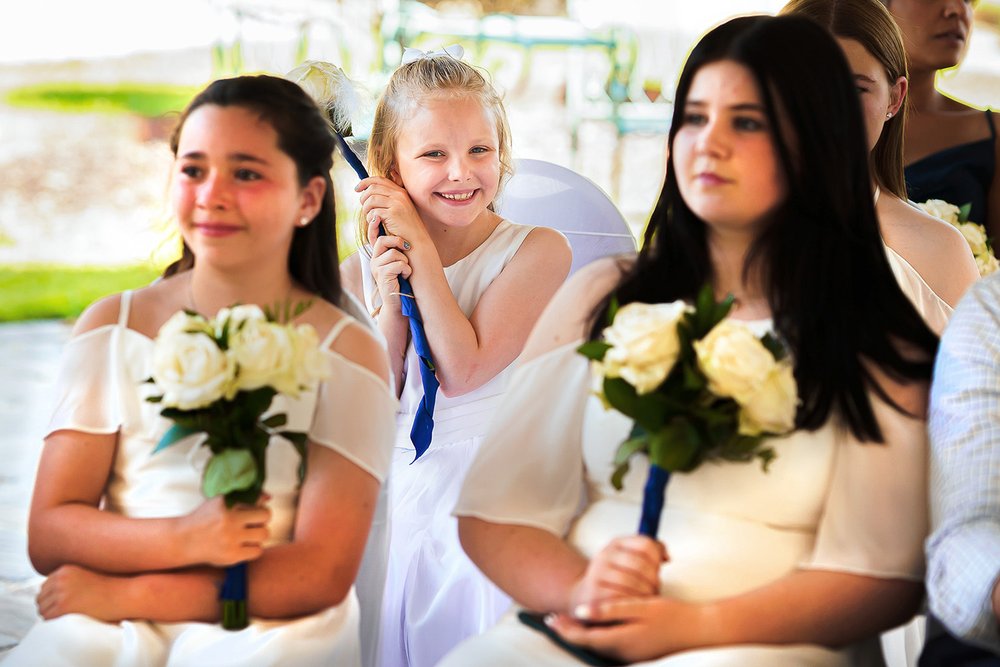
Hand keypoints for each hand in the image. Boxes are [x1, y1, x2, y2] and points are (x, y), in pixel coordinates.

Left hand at [36, 564, 129, 621]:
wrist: (123, 594)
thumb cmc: (110, 587)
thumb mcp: (88, 576)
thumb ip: (71, 580)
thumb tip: (56, 594)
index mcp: (66, 569)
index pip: (46, 585)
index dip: (52, 596)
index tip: (63, 603)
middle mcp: (60, 579)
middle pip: (41, 596)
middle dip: (49, 605)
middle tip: (64, 612)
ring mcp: (60, 593)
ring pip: (42, 608)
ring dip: (51, 614)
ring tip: (67, 616)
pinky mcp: (63, 607)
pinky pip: (47, 618)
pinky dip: (54, 621)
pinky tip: (67, 620)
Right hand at [175, 495, 270, 566]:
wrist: (184, 540)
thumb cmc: (205, 518)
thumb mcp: (220, 501)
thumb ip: (244, 496)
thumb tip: (269, 497)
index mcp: (227, 506)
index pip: (260, 504)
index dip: (260, 507)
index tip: (253, 511)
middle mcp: (229, 523)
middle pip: (266, 517)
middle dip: (262, 519)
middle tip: (253, 523)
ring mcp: (230, 541)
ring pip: (264, 535)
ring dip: (259, 534)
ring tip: (248, 534)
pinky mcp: (231, 557)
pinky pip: (257, 552)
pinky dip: (254, 548)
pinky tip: (244, 545)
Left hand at [356, 176, 425, 246]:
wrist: (416, 242)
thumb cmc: (405, 229)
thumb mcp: (398, 210)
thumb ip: (387, 200)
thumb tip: (367, 193)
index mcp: (400, 192)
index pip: (379, 180)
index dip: (365, 182)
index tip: (356, 188)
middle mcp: (399, 195)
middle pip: (372, 188)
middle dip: (363, 198)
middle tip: (364, 209)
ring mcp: (397, 203)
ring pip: (371, 200)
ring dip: (366, 210)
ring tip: (370, 218)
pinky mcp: (393, 214)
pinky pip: (373, 212)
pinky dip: (370, 219)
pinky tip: (375, 224)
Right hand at [367, 214, 412, 313]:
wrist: (399, 303)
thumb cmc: (402, 281)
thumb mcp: (400, 262)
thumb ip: (398, 249)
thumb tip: (404, 234)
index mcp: (377, 255)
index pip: (373, 236)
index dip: (373, 225)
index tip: (377, 215)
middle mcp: (374, 260)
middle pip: (383, 240)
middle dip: (397, 241)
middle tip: (406, 248)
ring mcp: (377, 268)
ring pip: (393, 253)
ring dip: (404, 262)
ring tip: (404, 271)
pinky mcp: (382, 276)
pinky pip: (398, 264)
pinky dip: (405, 270)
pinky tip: (404, 276)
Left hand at [546, 595, 697, 662]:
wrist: (701, 631)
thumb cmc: (673, 616)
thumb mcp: (640, 607)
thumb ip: (610, 610)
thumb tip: (581, 611)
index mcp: (621, 641)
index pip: (585, 637)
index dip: (565, 628)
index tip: (549, 618)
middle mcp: (624, 653)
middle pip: (589, 644)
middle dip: (569, 632)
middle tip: (551, 619)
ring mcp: (632, 656)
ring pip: (598, 645)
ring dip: (582, 634)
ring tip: (567, 621)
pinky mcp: (638, 653)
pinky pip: (610, 646)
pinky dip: (597, 636)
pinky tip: (595, 626)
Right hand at [568, 535, 666, 612]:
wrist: (585, 598)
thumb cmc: (616, 581)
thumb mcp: (629, 561)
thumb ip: (651, 554)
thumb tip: (667, 557)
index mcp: (616, 543)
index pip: (646, 544)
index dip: (657, 559)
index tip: (657, 570)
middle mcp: (605, 555)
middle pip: (642, 564)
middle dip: (654, 580)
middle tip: (655, 589)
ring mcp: (598, 573)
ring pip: (634, 582)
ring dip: (646, 594)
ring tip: (647, 598)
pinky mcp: (594, 593)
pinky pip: (623, 598)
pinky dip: (634, 603)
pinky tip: (636, 606)